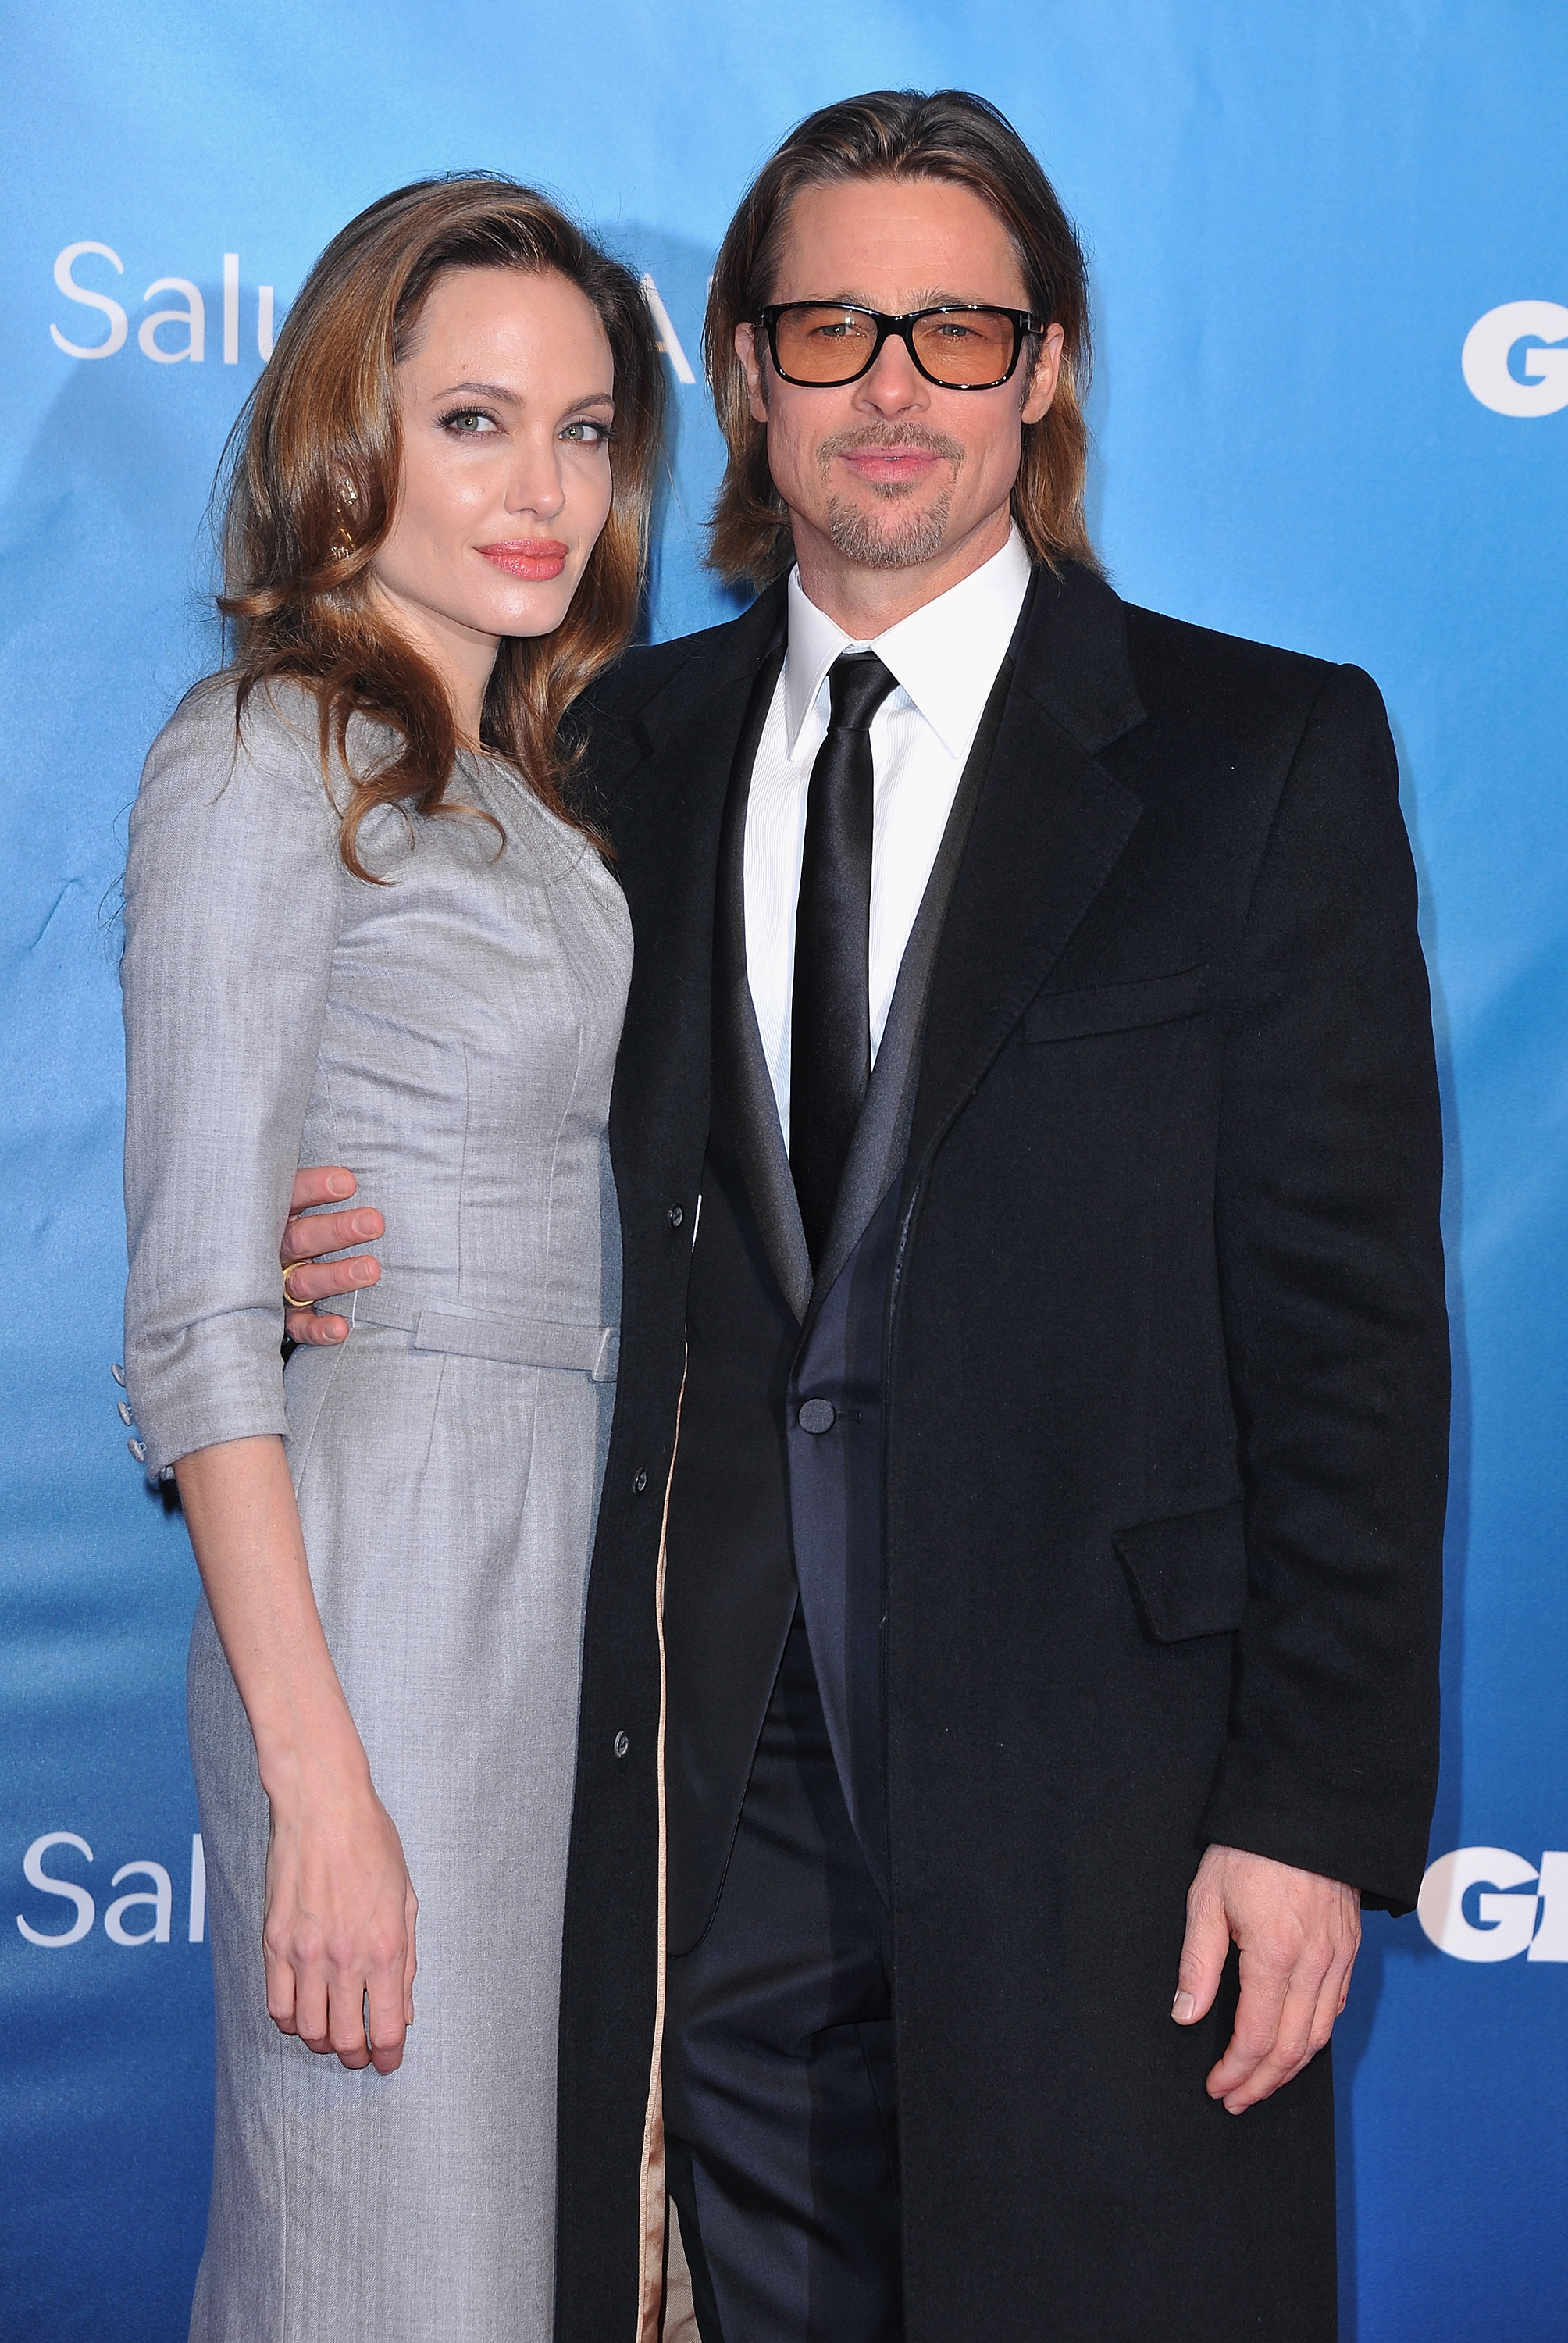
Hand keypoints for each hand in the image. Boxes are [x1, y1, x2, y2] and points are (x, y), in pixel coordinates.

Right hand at [263, 1758, 417, 2072]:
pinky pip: (275, 2005)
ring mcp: (305, 1953)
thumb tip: (403, 2010)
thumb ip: (408, 1960)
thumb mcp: (407, 1899)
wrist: (323, 1806)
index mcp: (385, 1947)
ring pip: (308, 2030)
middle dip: (355, 2057)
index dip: (389, 2056)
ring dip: (323, 2041)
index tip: (387, 2061)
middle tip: (360, 2053)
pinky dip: (289, 2020)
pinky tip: (301, 2012)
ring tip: (332, 2033)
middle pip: (345, 2039)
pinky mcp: (273, 1943)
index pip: (387, 2028)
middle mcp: (345, 1958)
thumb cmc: (372, 1843)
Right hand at [282, 1166, 382, 1346]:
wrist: (211, 1272)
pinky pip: (296, 1325)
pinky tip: (340, 1328)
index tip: (347, 1183)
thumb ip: (304, 1185)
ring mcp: (272, 1283)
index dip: (315, 1187)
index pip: (290, 1195)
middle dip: (338, 1230)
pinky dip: (317, 1328)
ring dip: (337, 1276)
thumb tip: (347, 1170)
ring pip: (303, 1280)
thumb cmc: (269, 1222)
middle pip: (302, 1238)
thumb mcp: (277, 1197)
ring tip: (371, 1270)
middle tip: (374, 1223)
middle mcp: (269, 1248)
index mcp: (269, 1214)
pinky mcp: (279, 1315)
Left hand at [1172, 1844, 1360, 2111]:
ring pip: (1320, 2034)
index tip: (1216, 2087)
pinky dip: (1314, 2036)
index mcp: (1275, 1955)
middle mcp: (1315, 1964)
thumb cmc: (1249, 1849)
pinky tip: (1293, 2042)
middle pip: (1292, 2048)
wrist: (1305, 1808)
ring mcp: (1339, 1958)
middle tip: (1235, 2100)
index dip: (1236, 2071)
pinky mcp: (1350, 1948)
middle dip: (1262, 2082)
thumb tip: (1186, 2015)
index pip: (1257, 2037)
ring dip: (1289, 2068)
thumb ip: (1198, 1961)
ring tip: (1260, 2083)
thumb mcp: (1207, 1898)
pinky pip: (1337, 2007)